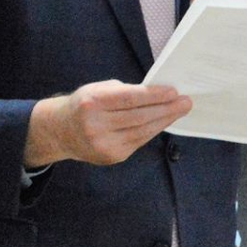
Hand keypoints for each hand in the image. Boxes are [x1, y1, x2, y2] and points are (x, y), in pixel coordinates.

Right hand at [24, 80, 192, 165]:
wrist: (61, 131)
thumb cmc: (86, 104)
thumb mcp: (98, 89)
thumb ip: (125, 92)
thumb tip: (159, 93)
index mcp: (92, 103)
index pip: (129, 99)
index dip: (154, 96)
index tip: (174, 92)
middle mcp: (95, 125)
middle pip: (139, 117)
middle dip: (166, 109)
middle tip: (186, 102)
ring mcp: (103, 144)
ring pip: (142, 131)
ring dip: (165, 120)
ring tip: (180, 110)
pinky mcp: (111, 157)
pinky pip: (138, 141)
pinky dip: (153, 130)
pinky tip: (164, 121)